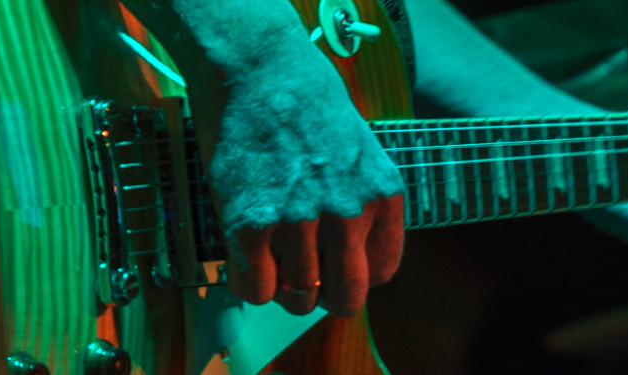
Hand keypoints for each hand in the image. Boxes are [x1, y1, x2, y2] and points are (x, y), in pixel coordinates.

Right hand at [212, 54, 403, 316]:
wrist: (259, 69)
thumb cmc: (306, 102)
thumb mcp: (360, 150)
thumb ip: (361, 202)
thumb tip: (344, 253)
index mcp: (382, 195)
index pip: (381, 273)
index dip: (354, 278)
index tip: (335, 271)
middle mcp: (348, 213)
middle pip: (345, 298)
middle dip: (324, 297)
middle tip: (304, 282)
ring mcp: (300, 221)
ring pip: (297, 297)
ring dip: (281, 288)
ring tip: (269, 260)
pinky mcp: (252, 224)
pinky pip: (256, 288)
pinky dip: (248, 285)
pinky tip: (245, 262)